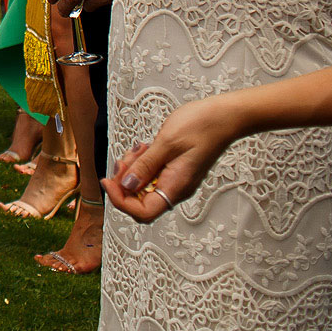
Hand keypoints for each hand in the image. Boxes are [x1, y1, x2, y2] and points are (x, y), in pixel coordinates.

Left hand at [104, 97, 241, 222]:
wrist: (223, 117)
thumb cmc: (200, 127)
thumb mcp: (166, 143)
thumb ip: (145, 166)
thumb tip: (126, 186)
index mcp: (176, 187)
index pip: (143, 213)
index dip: (121, 201)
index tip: (108, 180)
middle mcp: (176, 188)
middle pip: (139, 200)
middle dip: (124, 180)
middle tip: (125, 159)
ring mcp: (176, 180)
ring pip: (142, 185)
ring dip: (133, 168)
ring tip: (140, 148)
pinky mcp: (174, 170)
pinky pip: (150, 174)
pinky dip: (142, 162)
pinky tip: (146, 147)